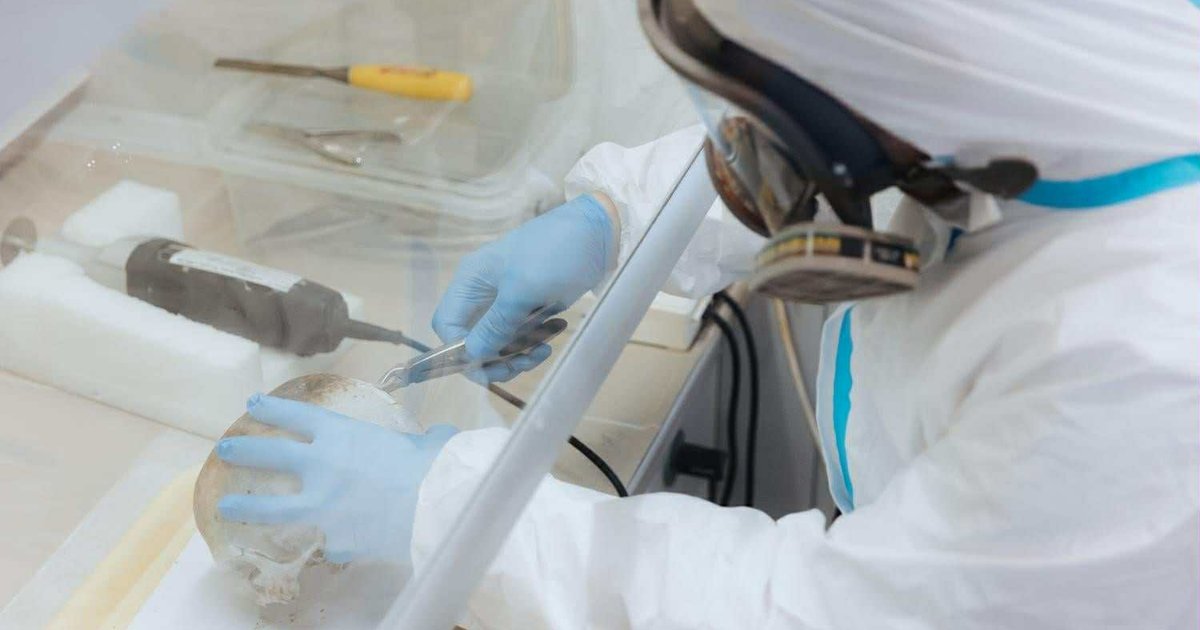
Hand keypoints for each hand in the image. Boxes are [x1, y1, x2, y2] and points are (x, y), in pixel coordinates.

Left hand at [216, 394, 457, 564]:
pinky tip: (335, 544)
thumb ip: (423, 440)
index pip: (297, 416)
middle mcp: (323, 467)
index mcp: (342, 434)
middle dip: (245, 451)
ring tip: (225, 507)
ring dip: (247, 507)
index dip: (272, 408)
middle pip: (272, 456)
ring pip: (274, 508)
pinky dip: (333, 539)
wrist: (434, 508)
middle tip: (224, 449)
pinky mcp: (335, 538)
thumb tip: (439, 437)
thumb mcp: (427, 442)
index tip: (253, 403)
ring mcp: (323, 506)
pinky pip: (330, 540)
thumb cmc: (433, 466)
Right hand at [432, 194, 614, 381]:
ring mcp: (508, 298)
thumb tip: (471, 356)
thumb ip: (495, 325)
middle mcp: (483, 291)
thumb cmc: (554, 253)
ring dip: (517, 353)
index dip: (460, 350)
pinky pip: (522, 333)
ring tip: (544, 350)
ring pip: (498, 340)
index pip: (447, 325)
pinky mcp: (530, 304)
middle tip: (521, 364)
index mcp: (471, 281)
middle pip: (472, 338)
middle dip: (493, 357)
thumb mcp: (523, 290)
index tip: (487, 366)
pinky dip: (534, 340)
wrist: (599, 231)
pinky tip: (556, 330)